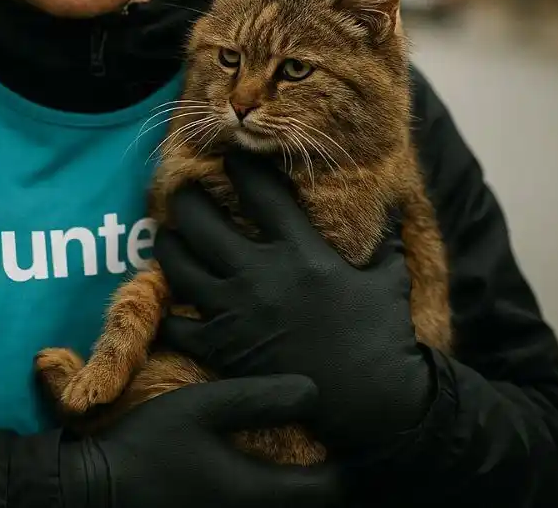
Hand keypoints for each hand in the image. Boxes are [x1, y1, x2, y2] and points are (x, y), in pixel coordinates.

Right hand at [58, 374, 343, 507]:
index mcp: (261, 493)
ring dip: (297, 486)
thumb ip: (259, 398)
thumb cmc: (151, 446)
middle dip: (326, 478)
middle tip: (329, 445)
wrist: (96, 491)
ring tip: (299, 456)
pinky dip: (272, 494)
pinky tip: (259, 472)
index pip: (332, 490)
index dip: (348, 463)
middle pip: (311, 505)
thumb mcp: (204, 408)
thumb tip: (315, 390)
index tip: (348, 435)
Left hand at [153, 149, 434, 457]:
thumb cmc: (384, 338)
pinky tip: (166, 302)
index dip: (241, 166)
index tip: (231, 154)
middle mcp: (259, 274)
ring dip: (168, 244)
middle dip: (187, 198)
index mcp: (300, 250)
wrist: (370, 402)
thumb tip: (391, 217)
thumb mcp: (390, 279)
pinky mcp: (221, 348)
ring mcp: (235, 311)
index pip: (260, 191)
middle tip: (184, 192)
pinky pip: (176, 324)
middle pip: (200, 220)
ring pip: (177, 264)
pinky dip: (167, 312)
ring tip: (168, 235)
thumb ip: (384, 243)